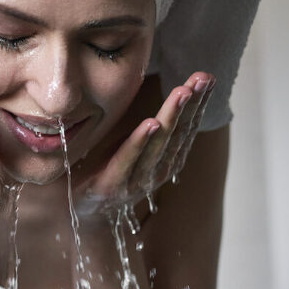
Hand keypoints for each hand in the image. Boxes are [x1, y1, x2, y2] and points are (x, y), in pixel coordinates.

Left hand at [72, 72, 215, 217]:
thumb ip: (154, 127)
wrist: (80, 210)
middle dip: (192, 104)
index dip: (199, 103)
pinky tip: (151, 123)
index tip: (208, 77)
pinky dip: (140, 142)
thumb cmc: (110, 169)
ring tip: (182, 93)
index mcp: (166, 160)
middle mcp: (157, 171)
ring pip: (158, 144)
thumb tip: (169, 91)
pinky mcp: (111, 185)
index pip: (186, 128)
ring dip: (171, 116)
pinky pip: (128, 160)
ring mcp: (136, 180)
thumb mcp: (135, 144)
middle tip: (202, 79)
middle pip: (178, 133)